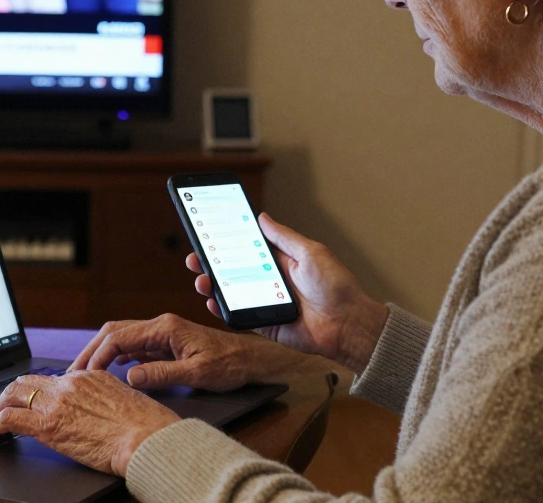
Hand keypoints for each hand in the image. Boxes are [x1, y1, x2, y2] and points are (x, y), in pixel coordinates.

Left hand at [0, 370, 179, 476]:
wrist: (147, 438)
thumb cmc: (147, 426)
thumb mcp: (126, 401)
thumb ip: (106, 399)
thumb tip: (99, 411)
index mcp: (89, 376)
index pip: (53, 379)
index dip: (38, 392)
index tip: (32, 402)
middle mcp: (70, 383)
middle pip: (28, 381)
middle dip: (11, 394)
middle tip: (2, 407)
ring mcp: (57, 402)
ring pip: (13, 394)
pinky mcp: (47, 424)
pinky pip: (8, 419)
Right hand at [68, 313, 304, 390]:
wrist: (252, 360)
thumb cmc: (230, 365)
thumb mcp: (197, 373)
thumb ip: (162, 374)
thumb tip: (129, 377)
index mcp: (165, 327)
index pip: (119, 336)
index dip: (98, 355)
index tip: (84, 374)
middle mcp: (161, 326)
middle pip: (114, 332)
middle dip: (92, 351)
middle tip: (74, 373)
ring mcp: (163, 334)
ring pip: (122, 338)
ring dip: (103, 354)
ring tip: (87, 375)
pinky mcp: (167, 344)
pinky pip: (135, 347)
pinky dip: (117, 358)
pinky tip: (112, 372)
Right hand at [188, 212, 387, 372]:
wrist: (348, 325)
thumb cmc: (336, 287)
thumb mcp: (310, 252)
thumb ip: (283, 237)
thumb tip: (262, 217)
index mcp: (281, 261)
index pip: (247, 247)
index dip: (227, 240)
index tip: (208, 232)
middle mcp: (270, 280)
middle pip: (233, 269)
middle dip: (212, 262)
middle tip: (195, 256)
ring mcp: (265, 302)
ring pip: (231, 292)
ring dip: (213, 285)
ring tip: (201, 278)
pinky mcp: (265, 323)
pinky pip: (238, 316)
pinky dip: (222, 310)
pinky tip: (212, 301)